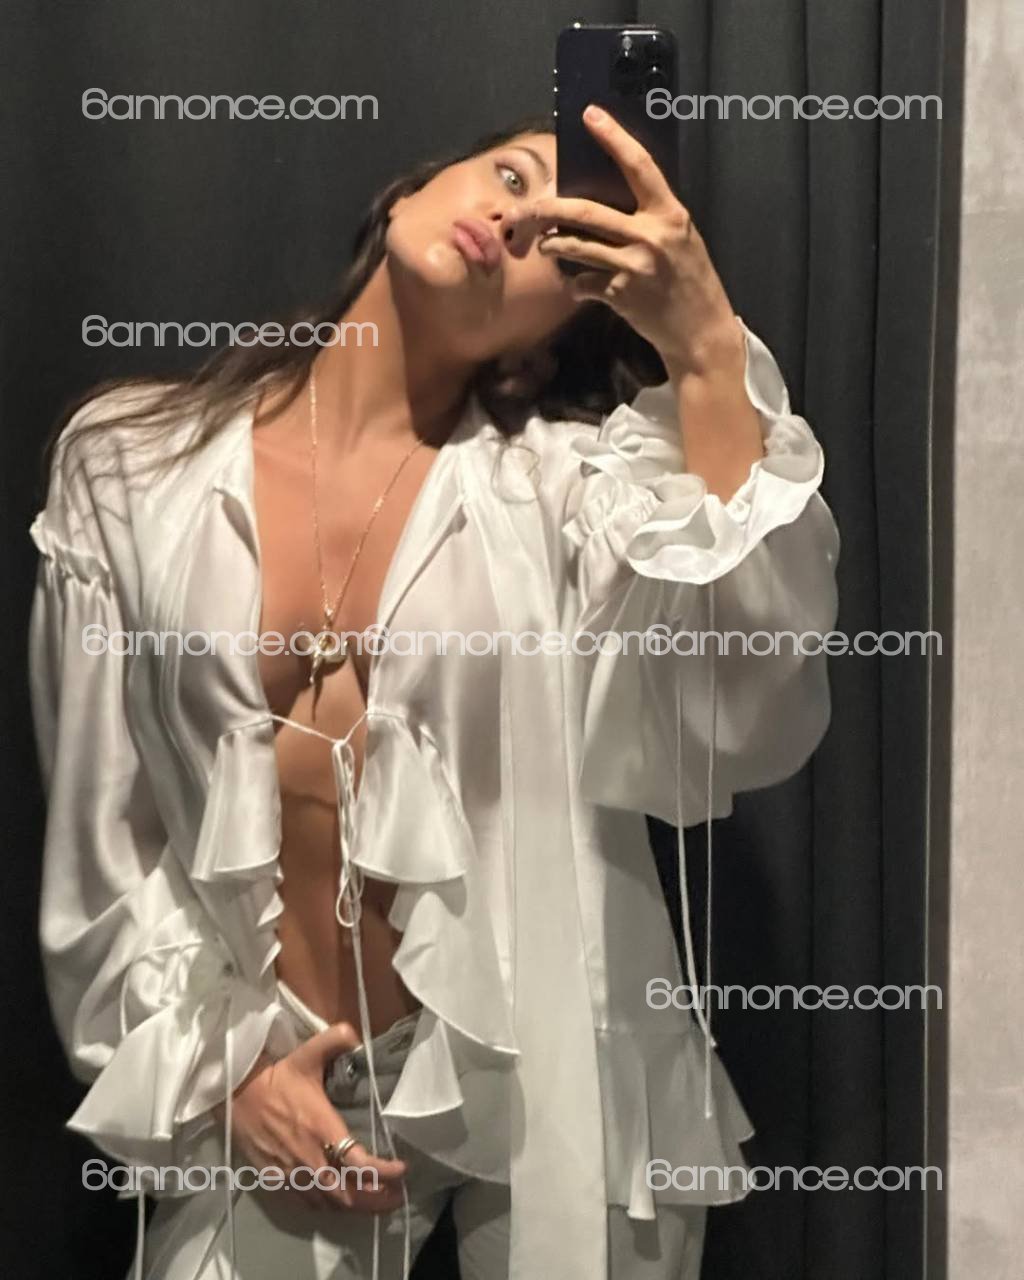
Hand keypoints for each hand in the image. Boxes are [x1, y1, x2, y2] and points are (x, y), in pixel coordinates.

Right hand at [214, 1021, 407, 1214]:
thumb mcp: (306, 1053)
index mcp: (322, 1128)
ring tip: (376, 1203)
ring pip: (329, 1203)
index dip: (383, 1172)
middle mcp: (310, 1157)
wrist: (236, 1094)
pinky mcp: (276, 1181)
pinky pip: (307, 1204)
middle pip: (349, 1193)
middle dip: (376, 1199)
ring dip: (355, 1206)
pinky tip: (340, 1203)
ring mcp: (292, 1173)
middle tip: (396, 1196)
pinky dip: (328, 1208)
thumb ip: (334, 1040)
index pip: (359, 1162)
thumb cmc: (276, 1076)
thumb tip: (355, 1034)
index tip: (402, 1170)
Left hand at [512, 104, 743, 379]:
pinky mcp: (620, 295)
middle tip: (528, 208)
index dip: (613, 138)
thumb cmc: (691, 282)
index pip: (639, 166)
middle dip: (548, 209)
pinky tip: (577, 286)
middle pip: (586, 211)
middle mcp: (651, 236)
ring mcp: (634, 266)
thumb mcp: (682, 239)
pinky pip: (583, 282)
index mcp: (670, 214)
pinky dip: (575, 284)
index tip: (590, 115)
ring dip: (553, 245)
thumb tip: (609, 200)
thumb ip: (651, 218)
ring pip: (576, 246)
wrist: (701, 332)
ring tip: (545, 245)